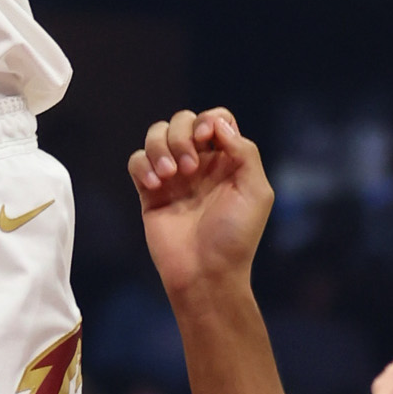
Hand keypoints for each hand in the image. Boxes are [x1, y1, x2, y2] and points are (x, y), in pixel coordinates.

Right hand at [129, 106, 270, 300]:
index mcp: (227, 161)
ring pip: (156, 134)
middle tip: (189, 169)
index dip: (208, 120)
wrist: (206, 273)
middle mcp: (200, 164)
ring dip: (160, 146)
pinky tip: (155, 185)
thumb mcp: (256, 191)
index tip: (206, 139)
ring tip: (169, 175)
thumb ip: (244, 152)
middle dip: (181, 135)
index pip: (215, 120)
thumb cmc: (235, 236)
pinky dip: (143, 164)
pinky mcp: (149, 192)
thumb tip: (218, 124)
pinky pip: (137, 160)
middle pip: (182, 121)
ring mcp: (173, 177)